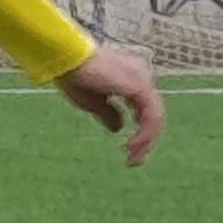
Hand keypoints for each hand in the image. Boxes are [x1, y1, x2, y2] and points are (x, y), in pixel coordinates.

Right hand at [57, 44, 162, 166]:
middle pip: (152, 115)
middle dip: (145, 140)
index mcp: (131, 80)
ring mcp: (144, 81)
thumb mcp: (93, 102)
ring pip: (154, 118)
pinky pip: (151, 117)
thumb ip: (108, 113)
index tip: (129, 150)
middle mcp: (142, 78)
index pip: (143, 110)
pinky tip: (132, 147)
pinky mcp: (141, 87)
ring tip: (132, 159)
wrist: (67, 61)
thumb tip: (119, 128)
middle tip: (133, 161)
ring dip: (145, 141)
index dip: (140, 131)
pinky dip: (144, 134)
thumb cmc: (74, 77)